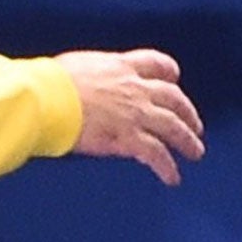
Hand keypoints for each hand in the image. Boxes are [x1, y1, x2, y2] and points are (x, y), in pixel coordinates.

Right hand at [54, 49, 204, 185]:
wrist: (46, 98)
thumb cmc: (50, 82)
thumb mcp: (77, 67)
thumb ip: (93, 75)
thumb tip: (85, 84)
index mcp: (120, 67)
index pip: (156, 63)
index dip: (169, 74)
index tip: (174, 80)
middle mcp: (134, 88)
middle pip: (174, 98)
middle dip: (187, 112)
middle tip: (194, 124)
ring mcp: (135, 114)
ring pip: (174, 127)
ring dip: (187, 141)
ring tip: (195, 151)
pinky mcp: (129, 138)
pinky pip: (157, 155)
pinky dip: (167, 167)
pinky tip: (172, 177)